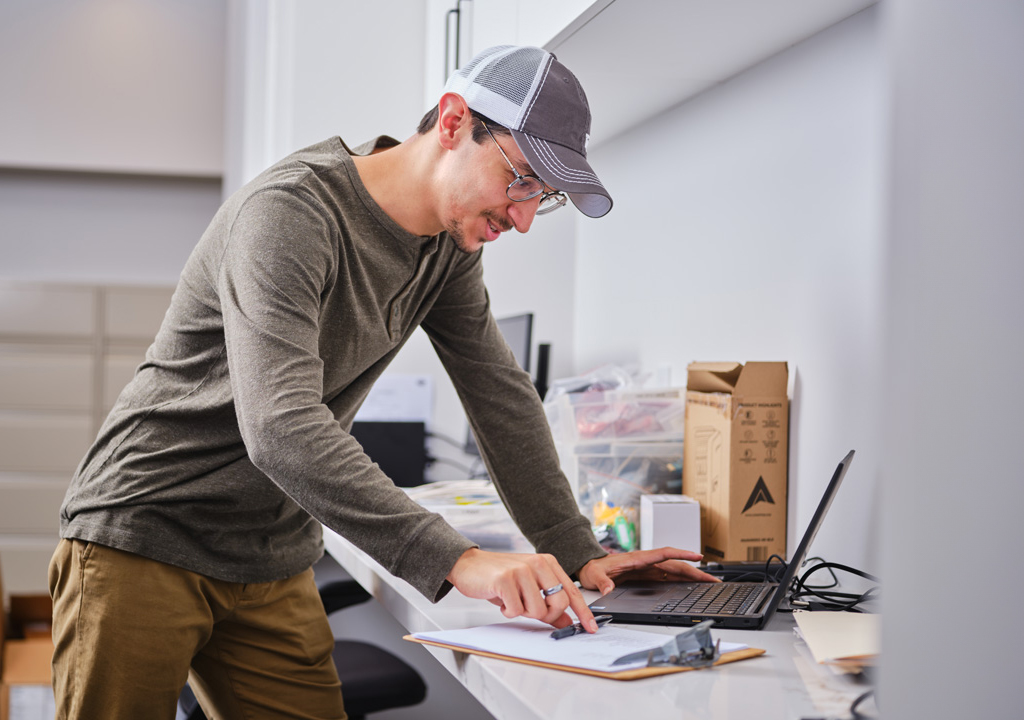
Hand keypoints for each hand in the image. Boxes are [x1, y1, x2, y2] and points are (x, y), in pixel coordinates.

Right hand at [447, 548, 598, 632]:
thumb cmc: (499, 577)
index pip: (572, 591)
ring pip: (537, 611)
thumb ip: (548, 604)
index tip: (591, 628)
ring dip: (522, 612)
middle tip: (530, 611)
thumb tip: (568, 621)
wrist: (468, 565)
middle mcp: (537, 563)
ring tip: (511, 600)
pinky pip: (516, 611)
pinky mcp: (505, 580)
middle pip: (559, 604)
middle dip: (546, 616)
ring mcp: (521, 570)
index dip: (584, 612)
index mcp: (547, 563)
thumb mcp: (528, 588)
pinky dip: (508, 612)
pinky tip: (500, 599)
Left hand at [578, 546, 721, 595]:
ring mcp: (648, 569)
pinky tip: (691, 586)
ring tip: (708, 583)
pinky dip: (682, 580)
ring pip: (674, 571)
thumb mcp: (595, 576)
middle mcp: (646, 562)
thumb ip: (603, 583)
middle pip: (675, 564)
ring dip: (692, 576)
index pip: (664, 554)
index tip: (697, 556)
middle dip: (695, 570)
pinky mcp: (647, 575)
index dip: (682, 554)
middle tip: (712, 579)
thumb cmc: (593, 569)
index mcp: (638, 558)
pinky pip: (668, 577)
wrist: (589, 568)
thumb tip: (609, 590)